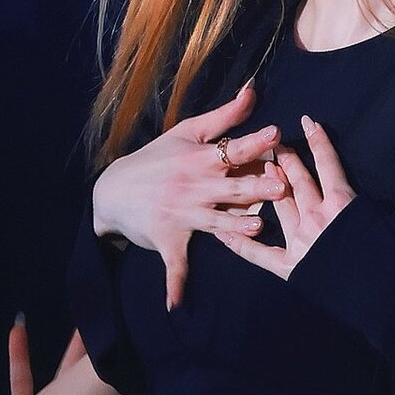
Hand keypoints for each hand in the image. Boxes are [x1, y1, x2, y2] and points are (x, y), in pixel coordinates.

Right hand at [90, 81, 287, 309]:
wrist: (113, 191)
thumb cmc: (156, 158)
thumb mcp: (187, 133)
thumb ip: (225, 116)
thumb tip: (254, 90)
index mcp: (200, 160)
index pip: (233, 150)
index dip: (255, 142)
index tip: (275, 134)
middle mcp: (194, 188)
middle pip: (231, 187)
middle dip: (256, 187)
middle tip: (281, 186)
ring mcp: (182, 216)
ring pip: (214, 222)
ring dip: (234, 227)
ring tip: (256, 226)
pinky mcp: (170, 240)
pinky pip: (175, 265)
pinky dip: (174, 285)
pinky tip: (178, 304)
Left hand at [211, 113, 394, 279]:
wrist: (393, 305)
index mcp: (344, 203)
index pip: (328, 163)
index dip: (318, 140)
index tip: (306, 119)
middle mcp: (317, 217)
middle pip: (295, 179)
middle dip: (281, 157)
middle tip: (268, 138)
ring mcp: (300, 243)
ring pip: (275, 206)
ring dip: (262, 186)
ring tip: (249, 168)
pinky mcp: (290, 269)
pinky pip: (258, 254)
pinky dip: (239, 242)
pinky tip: (220, 230)